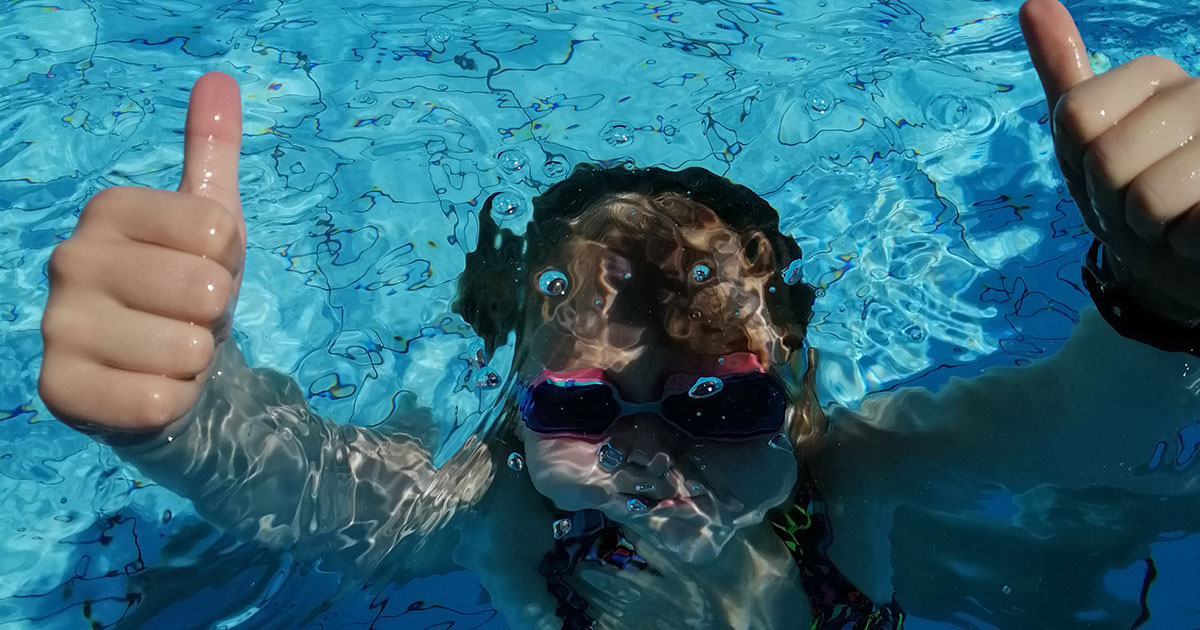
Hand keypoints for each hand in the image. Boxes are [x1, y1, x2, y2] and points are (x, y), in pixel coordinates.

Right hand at [38, 72, 245, 432]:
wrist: (165, 370)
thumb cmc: (188, 289)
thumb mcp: (211, 220)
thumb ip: (212, 152)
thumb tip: (219, 80)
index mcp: (109, 210)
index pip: (217, 228)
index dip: (230, 260)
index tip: (207, 267)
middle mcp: (71, 259)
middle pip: (203, 288)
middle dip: (215, 316)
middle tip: (190, 318)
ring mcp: (58, 326)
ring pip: (186, 348)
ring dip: (195, 362)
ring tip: (171, 354)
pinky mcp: (60, 390)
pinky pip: (156, 400)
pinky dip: (173, 401)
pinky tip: (152, 388)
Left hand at [1020, 0, 1199, 319]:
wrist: (1176, 259)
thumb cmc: (1128, 199)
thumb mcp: (1083, 142)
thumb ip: (1064, 75)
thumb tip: (1033, 2)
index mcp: (1157, 78)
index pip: (1076, 113)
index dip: (1079, 162)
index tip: (1105, 173)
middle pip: (1109, 159)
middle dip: (1112, 202)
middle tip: (1138, 205)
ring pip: (1150, 196)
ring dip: (1149, 227)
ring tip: (1168, 219)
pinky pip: (1191, 226)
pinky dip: (1182, 243)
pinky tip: (1194, 235)